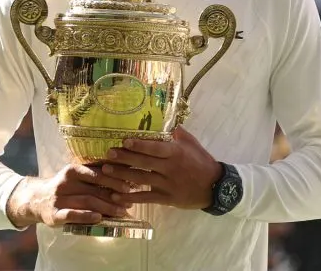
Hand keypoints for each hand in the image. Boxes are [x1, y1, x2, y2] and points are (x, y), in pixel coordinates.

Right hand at [6, 164, 134, 227]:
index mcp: (72, 170)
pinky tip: (99, 218)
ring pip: (86, 202)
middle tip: (129, 201)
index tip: (130, 186)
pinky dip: (86, 216)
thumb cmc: (65, 188)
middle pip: (94, 189)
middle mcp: (64, 183)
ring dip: (106, 207)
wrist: (36, 200)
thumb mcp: (76, 177)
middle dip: (114, 196)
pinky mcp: (54, 214)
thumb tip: (125, 175)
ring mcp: (58, 199)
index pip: (97, 173)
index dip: (115, 180)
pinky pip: (72, 215)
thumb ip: (95, 175)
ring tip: (121, 212)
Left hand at [103, 126, 220, 209]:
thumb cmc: (202, 162)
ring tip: (106, 171)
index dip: (139, 145)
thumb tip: (166, 121)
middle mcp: (170, 168)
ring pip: (140, 179)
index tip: (124, 141)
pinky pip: (145, 198)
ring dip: (121, 175)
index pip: (155, 148)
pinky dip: (130, 197)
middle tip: (108, 154)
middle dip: (124, 158)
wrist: (215, 187)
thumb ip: (178, 134)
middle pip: (143, 162)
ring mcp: (167, 184)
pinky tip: (116, 196)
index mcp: (176, 153)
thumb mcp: (193, 144)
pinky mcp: (166, 199)